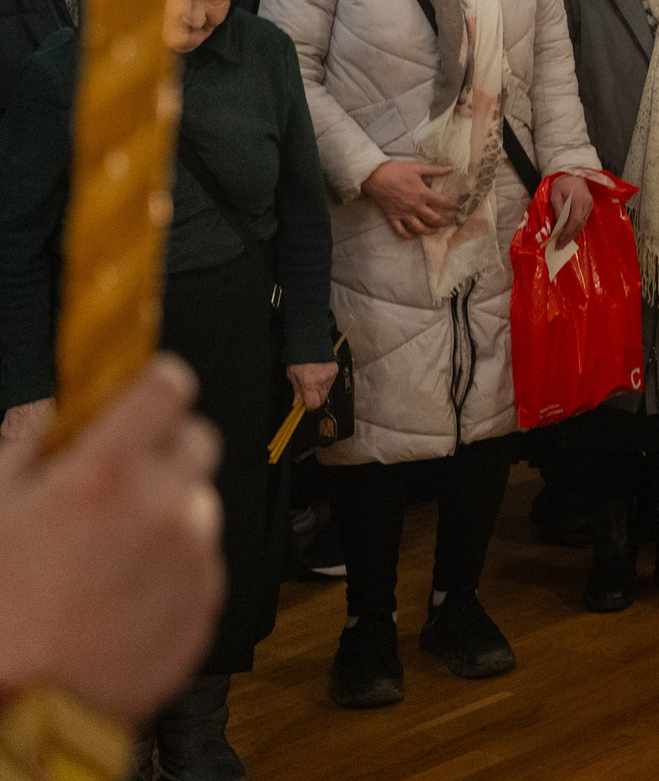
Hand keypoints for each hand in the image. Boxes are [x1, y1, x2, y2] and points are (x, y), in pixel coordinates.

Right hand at [0, 356, 222, 724]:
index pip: (167, 386)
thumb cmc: (2, 615)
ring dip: (168, 510)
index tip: (141, 395)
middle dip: (163, 448)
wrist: (31, 704)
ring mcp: (193, 552)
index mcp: (106, 475)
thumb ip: (26, 447)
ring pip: (198, 501)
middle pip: (197, 439)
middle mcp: (162, 505)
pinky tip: (125, 591)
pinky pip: (203, 556)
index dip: (154, 383)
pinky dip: (175, 562)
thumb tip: (49, 409)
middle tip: (120, 479)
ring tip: (111, 552)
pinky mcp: (209, 595)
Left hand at [285, 363, 337, 412]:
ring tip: (313, 382)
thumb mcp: (292, 375)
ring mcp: (330, 376)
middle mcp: (321, 381)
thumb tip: (298, 402)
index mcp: (309, 383)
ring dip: (320, 391)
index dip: (309, 406)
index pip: (314, 404)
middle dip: (315, 399)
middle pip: (322, 400)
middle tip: (308, 394)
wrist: (310, 343)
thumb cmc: (299, 358)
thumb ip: (297, 390)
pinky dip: (325, 382)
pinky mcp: (335, 371)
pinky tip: (319, 376)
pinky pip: (330, 382)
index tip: (305, 405)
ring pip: (327, 392)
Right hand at [363, 158, 456, 238]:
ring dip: (430, 231)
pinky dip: (409, 236)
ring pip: (419, 228)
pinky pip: (401, 231)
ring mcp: (403, 214)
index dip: (452, 205)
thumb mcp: (417, 167)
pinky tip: (415, 236)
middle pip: (434, 219)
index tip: (456, 205)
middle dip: (444, 221)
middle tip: (450, 222)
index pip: (442, 202)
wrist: (376, 176)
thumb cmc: (397, 170)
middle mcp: (415, 206)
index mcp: (422, 194)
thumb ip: (435, 170)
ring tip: (436, 231)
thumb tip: (450, 169)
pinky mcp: (392, 218)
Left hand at [549, 172, 594, 245]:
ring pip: (583, 224)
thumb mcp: (555, 195)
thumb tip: (558, 226)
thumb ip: (557, 209)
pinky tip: (569, 233)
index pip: (575, 221)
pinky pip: (584, 220)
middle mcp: (587, 204)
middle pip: (580, 225)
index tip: (558, 242)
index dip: (567, 234)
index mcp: (578, 200)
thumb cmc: (561, 183)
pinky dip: (576, 228)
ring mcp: (590, 205)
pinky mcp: (590, 205)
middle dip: (570, 237)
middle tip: (560, 246)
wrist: (572, 173)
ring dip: (573, 234)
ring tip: (563, 242)